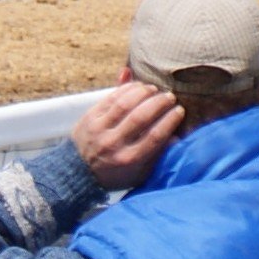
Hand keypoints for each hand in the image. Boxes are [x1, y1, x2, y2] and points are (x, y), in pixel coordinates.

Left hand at [69, 82, 183, 188]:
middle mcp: (114, 144)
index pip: (154, 137)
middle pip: (141, 117)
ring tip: (154, 89)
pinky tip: (138, 86)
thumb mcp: (138, 173)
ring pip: (125, 104)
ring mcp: (100, 129)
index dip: (170, 120)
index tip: (179, 110)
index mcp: (129, 160)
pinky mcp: (90, 117)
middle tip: (170, 96)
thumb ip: (157, 156)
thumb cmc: (115, 173)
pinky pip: (111, 98)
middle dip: (159, 103)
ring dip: (144, 92)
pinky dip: (126, 88)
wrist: (78, 172)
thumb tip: (176, 137)